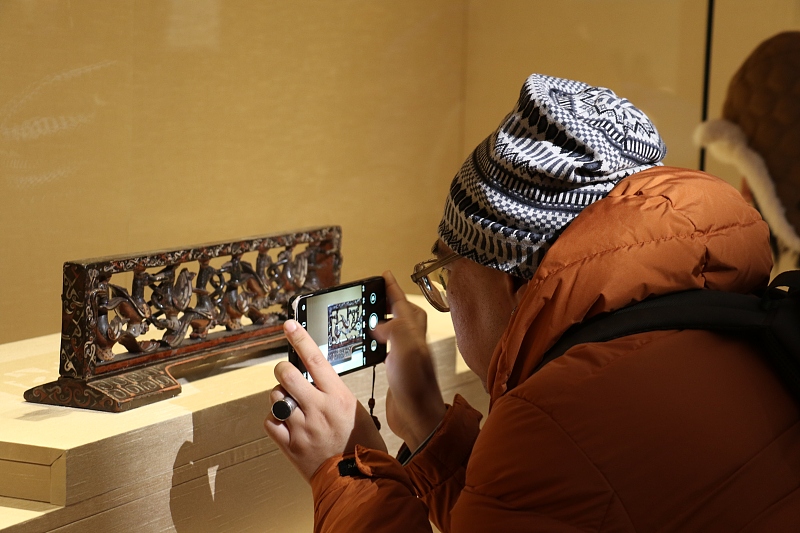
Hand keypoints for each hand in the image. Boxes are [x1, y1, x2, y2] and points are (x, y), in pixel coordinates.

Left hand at [264, 320, 386, 482]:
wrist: (358, 480)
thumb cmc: (362, 445)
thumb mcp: (355, 409)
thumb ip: (333, 393)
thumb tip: (316, 380)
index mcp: (337, 396)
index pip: (314, 359)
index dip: (300, 337)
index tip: (289, 324)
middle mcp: (317, 408)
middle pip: (286, 374)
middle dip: (283, 371)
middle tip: (287, 374)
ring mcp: (301, 426)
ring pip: (275, 398)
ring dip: (280, 398)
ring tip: (292, 407)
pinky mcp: (290, 445)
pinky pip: (270, 422)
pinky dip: (275, 421)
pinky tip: (287, 425)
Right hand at [373, 272, 446, 450]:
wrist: (419, 420)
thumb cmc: (417, 388)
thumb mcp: (407, 350)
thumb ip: (396, 328)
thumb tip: (381, 322)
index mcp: (414, 333)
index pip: (403, 303)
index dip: (393, 288)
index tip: (384, 275)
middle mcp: (411, 343)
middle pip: (401, 314)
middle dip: (389, 301)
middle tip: (374, 292)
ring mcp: (405, 357)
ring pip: (394, 330)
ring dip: (382, 320)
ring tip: (369, 314)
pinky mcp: (397, 372)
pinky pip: (386, 349)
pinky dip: (377, 342)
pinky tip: (369, 347)